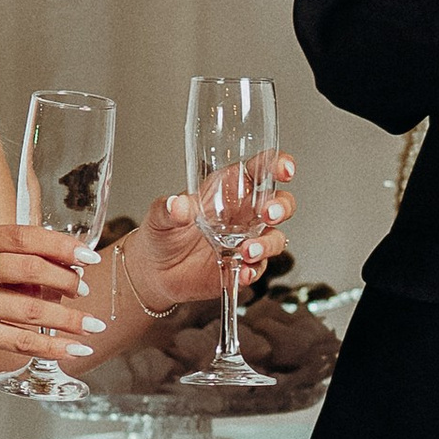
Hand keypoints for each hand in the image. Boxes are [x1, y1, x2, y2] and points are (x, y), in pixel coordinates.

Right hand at [0, 223, 102, 372]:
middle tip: (86, 289)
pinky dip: (51, 346)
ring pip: (30, 307)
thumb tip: (54, 270)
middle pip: (31, 268)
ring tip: (92, 323)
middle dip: (67, 280)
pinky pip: (18, 339)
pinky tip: (72, 349)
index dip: (61, 245)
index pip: (23, 235)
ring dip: (68, 318)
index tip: (87, 255)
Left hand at [126, 156, 294, 313]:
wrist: (155, 272)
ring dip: (267, 244)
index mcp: (227, 189)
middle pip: (279, 203)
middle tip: (269, 214)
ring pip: (275, 238)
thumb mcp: (159, 216)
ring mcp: (246, 240)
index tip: (284, 169)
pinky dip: (254, 271)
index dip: (276, 165)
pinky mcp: (242, 266)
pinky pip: (259, 268)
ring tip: (247, 252)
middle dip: (281, 207)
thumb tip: (177, 205)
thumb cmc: (162, 234)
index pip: (259, 171)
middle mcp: (243, 214)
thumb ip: (169, 209)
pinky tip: (242, 273)